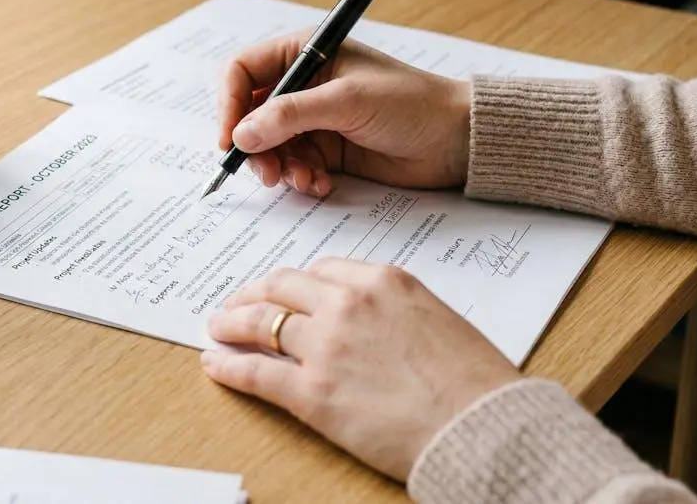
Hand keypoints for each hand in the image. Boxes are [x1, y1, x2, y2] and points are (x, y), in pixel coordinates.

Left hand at [200, 259, 519, 480]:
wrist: (482, 427)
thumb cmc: (475, 383)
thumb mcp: (438, 320)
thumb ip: (396, 312)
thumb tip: (372, 324)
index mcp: (384, 281)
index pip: (324, 270)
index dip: (298, 283)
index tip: (287, 291)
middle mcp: (348, 303)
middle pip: (284, 287)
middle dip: (256, 293)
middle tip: (239, 302)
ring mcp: (325, 345)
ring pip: (261, 322)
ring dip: (232, 323)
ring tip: (219, 327)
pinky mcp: (311, 392)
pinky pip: (256, 372)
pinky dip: (228, 366)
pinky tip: (214, 363)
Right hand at [217, 32, 470, 193]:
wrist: (455, 140)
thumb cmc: (410, 103)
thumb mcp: (347, 101)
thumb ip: (290, 115)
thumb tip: (241, 135)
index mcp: (305, 53)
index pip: (243, 72)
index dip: (229, 105)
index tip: (230, 141)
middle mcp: (303, 84)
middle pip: (249, 114)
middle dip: (254, 146)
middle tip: (267, 173)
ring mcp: (313, 119)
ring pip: (268, 146)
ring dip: (279, 167)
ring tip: (304, 180)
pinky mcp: (325, 150)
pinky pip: (292, 166)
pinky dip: (300, 179)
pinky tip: (321, 185)